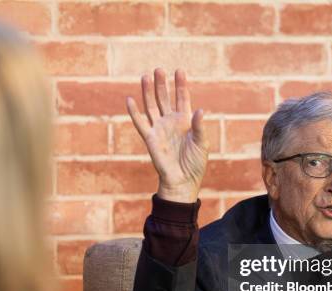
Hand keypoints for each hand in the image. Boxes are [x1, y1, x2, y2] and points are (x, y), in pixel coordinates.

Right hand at [126, 68, 207, 202]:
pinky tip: (130, 99)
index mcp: (185, 120)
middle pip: (164, 98)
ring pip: (151, 106)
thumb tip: (199, 110)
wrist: (182, 181)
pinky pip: (140, 122)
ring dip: (148, 92)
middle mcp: (171, 121)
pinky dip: (134, 111)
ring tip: (146, 76)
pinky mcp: (149, 138)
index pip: (182, 98)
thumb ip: (199, 127)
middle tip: (159, 69)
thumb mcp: (202, 143)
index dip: (180, 85)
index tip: (179, 70)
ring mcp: (159, 128)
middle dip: (162, 84)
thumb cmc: (195, 163)